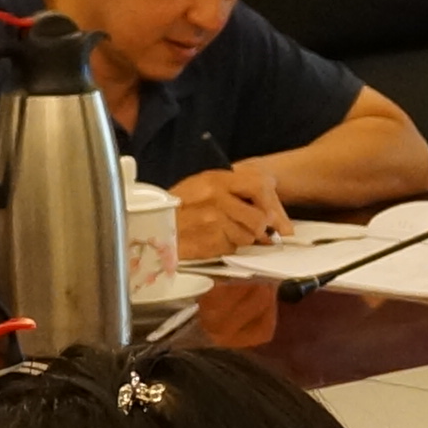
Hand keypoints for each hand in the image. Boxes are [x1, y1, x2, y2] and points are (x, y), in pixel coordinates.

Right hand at [169, 165, 289, 258]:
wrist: (153, 224)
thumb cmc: (181, 205)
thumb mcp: (206, 185)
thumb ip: (238, 191)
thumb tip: (274, 214)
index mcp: (217, 179)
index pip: (260, 185)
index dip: (271, 201)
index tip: (273, 213)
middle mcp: (217, 199)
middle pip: (260, 218)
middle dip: (261, 227)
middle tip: (257, 229)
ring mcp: (213, 222)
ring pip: (249, 236)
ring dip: (243, 238)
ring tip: (225, 231)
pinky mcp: (209, 242)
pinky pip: (233, 248)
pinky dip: (228, 246)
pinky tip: (214, 239)